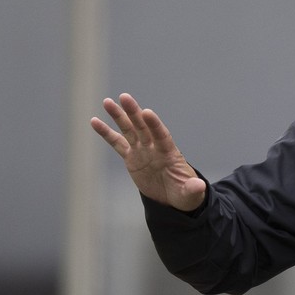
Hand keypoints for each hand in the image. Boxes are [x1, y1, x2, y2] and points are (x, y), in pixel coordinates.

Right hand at [90, 93, 206, 211]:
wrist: (174, 197)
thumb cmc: (185, 194)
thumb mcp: (191, 194)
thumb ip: (193, 189)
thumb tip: (199, 187)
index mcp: (170, 153)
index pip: (161, 136)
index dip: (154, 124)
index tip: (146, 112)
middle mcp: (154, 147)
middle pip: (143, 127)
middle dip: (134, 113)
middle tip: (125, 97)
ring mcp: (142, 150)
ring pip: (129, 130)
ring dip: (118, 116)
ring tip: (107, 102)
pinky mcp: (131, 157)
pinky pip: (117, 143)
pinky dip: (106, 133)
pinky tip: (94, 121)